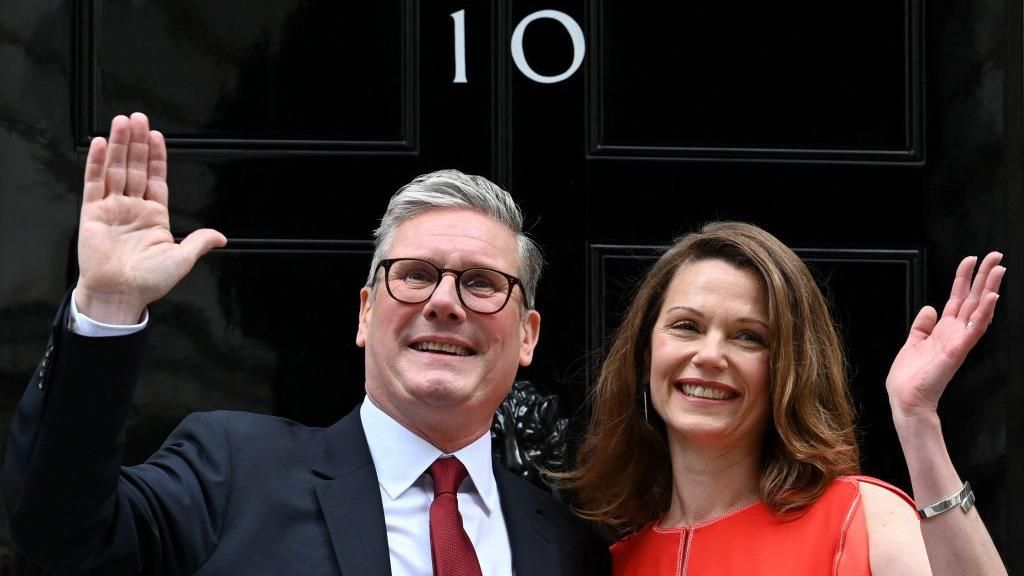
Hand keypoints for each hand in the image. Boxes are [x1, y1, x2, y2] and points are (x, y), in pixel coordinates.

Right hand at [76, 113, 225, 323]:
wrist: (120, 295)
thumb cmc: (148, 282)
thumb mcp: (181, 259)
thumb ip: (198, 242)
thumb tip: (220, 236)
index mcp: (154, 216)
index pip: (156, 178)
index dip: (156, 157)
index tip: (156, 136)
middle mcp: (133, 208)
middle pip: (134, 167)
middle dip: (136, 142)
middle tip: (137, 117)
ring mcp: (112, 208)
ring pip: (115, 169)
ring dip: (117, 145)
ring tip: (121, 122)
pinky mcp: (92, 213)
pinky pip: (94, 183)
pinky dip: (95, 163)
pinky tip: (99, 144)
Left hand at [886, 252, 1004, 419]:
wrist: (906, 399)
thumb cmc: (910, 377)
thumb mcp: (912, 343)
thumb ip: (922, 326)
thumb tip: (929, 308)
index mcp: (943, 330)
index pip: (958, 298)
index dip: (964, 278)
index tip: (971, 260)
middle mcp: (954, 333)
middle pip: (973, 299)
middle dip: (984, 276)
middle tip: (996, 256)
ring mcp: (958, 340)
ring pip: (979, 309)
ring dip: (990, 288)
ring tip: (999, 269)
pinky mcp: (958, 350)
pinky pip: (975, 328)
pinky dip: (985, 312)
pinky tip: (992, 297)